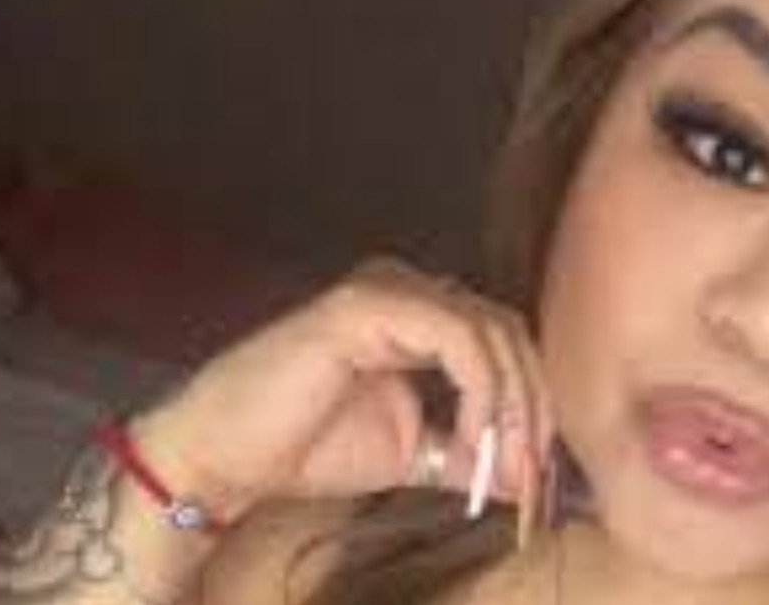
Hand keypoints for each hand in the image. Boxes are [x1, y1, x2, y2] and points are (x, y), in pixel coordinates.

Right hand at [131, 258, 553, 523]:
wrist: (228, 456)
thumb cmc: (307, 447)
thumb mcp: (413, 454)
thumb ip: (469, 455)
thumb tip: (530, 479)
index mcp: (422, 316)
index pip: (506, 341)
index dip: (534, 401)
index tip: (540, 469)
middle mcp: (411, 290)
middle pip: (508, 331)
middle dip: (532, 406)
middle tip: (533, 470)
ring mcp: (388, 289)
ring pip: (491, 329)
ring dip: (512, 402)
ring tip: (504, 461)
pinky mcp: (367, 304)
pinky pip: (455, 335)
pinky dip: (480, 388)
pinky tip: (471, 435)